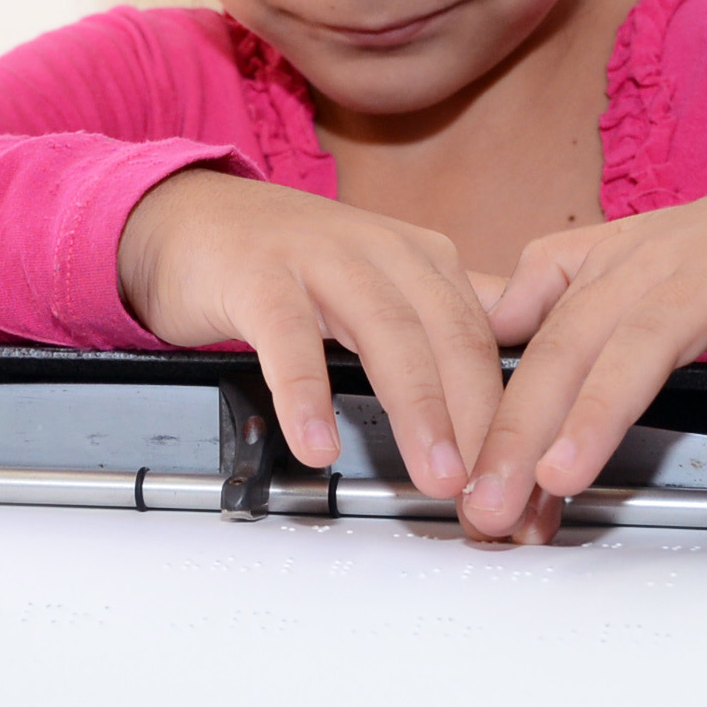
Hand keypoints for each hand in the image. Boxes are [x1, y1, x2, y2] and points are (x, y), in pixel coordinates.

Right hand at [118, 169, 503, 496]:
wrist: (187, 216)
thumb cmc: (286, 260)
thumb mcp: (381, 281)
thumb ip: (446, 318)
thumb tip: (519, 365)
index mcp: (422, 259)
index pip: (484, 340)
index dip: (510, 415)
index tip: (519, 479)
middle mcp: (381, 251)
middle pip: (450, 338)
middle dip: (481, 421)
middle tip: (492, 490)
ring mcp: (320, 258)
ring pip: (387, 334)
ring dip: (419, 411)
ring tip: (436, 474)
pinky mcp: (257, 275)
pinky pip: (288, 339)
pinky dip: (308, 394)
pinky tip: (318, 443)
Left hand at [458, 171, 706, 538]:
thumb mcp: (626, 254)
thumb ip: (553, 283)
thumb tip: (493, 324)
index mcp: (609, 271)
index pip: (538, 349)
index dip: (498, 420)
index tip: (470, 487)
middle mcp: (653, 271)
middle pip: (572, 346)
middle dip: (521, 429)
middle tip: (493, 500)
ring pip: (650, 341)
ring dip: (600, 411)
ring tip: (564, 473)